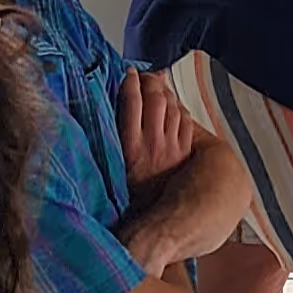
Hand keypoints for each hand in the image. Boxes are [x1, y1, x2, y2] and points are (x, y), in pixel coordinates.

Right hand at [118, 66, 195, 186]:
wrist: (155, 219)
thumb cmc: (129, 196)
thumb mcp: (113, 168)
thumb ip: (111, 143)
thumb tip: (106, 117)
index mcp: (130, 146)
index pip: (131, 103)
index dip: (130, 83)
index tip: (128, 73)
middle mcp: (153, 142)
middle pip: (155, 99)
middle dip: (150, 81)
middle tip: (144, 75)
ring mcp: (172, 146)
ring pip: (172, 106)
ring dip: (166, 91)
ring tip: (158, 83)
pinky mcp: (185, 151)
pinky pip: (186, 121)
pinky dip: (180, 107)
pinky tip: (174, 104)